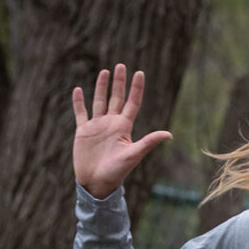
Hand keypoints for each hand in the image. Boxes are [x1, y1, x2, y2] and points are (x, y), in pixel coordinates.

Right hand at [72, 63, 171, 197]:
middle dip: (119, 82)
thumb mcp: (134, 154)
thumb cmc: (117, 172)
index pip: (132, 103)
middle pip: (116, 98)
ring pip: (99, 101)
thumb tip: (169, 134)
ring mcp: (97, 126)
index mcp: (124, 127)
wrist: (97, 183)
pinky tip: (78, 90)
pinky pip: (81, 113)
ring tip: (105, 72)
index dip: (136, 88)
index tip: (139, 73)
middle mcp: (111, 123)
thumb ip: (149, 142)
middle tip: (122, 65)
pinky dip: (79, 102)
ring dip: (101, 87)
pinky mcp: (83, 131)